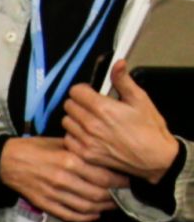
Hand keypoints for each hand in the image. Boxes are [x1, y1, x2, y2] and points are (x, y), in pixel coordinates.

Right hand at [0, 136, 128, 221]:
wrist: (5, 161)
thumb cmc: (33, 148)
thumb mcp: (59, 142)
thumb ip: (81, 150)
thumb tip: (105, 158)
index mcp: (69, 160)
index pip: (104, 176)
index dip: (121, 181)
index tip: (129, 180)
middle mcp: (63, 179)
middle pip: (99, 194)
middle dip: (116, 196)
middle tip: (124, 194)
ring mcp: (53, 194)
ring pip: (87, 207)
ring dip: (104, 208)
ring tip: (112, 205)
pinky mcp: (45, 204)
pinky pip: (70, 215)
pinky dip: (85, 218)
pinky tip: (94, 214)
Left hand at [64, 63, 180, 181]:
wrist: (154, 157)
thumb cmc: (149, 129)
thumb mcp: (140, 100)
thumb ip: (123, 81)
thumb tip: (117, 64)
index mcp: (103, 108)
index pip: (75, 91)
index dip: (83, 90)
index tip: (90, 93)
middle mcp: (91, 125)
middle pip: (69, 105)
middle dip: (79, 103)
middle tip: (91, 107)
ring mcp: (86, 141)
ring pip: (67, 122)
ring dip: (75, 119)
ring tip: (90, 121)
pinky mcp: (85, 154)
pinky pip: (68, 139)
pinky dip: (74, 136)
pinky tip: (88, 135)